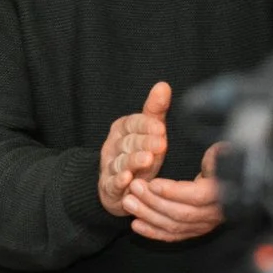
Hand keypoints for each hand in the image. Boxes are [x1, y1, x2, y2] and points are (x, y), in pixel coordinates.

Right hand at [97, 81, 171, 217]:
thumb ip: (155, 110)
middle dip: (144, 143)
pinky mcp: (109, 187)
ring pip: (121, 162)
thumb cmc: (139, 154)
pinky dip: (118, 181)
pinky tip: (127, 179)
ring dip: (133, 161)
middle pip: (128, 142)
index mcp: (123, 130)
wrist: (119, 186)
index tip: (160, 127)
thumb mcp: (149, 132)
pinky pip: (112, 183)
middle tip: (160, 143)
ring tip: (147, 160)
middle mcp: (113, 146)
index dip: (145, 125)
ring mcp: (110, 167)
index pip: (133, 123)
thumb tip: (163, 85)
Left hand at [127, 143, 224, 241]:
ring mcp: (204, 225)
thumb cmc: (221, 164)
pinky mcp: (194, 231)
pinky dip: (153, 232)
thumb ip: (217, 156)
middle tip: (134, 188)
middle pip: (181, 213)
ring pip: (174, 226)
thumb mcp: (223, 155)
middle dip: (153, 201)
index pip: (198, 197)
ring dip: (148, 215)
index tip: (152, 183)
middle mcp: (215, 213)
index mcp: (223, 193)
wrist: (229, 182)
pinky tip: (135, 225)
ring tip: (128, 202)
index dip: (174, 192)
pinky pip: (172, 236)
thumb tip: (216, 152)